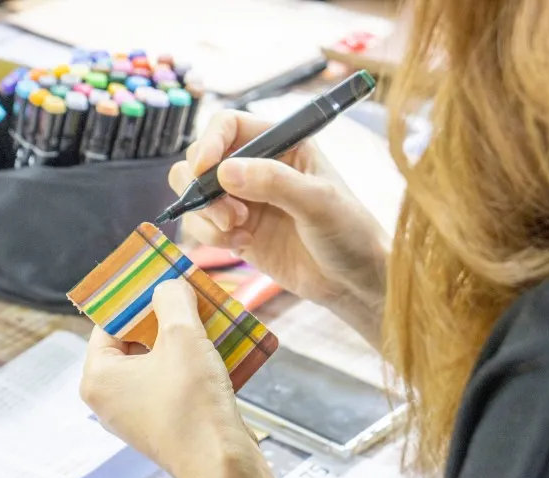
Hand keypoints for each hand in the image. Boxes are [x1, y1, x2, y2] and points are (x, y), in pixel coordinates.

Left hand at [80, 279, 255, 477]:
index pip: (109, 323)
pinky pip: (170, 383)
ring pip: (156, 362)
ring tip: (205, 317)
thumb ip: (171, 300)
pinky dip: (189, 364)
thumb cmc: (193, 402)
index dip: (136, 300)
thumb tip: (167, 285)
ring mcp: (135, 415)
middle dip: (162, 318)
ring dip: (181, 339)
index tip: (160, 281)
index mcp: (98, 377)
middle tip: (186, 295)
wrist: (223, 466)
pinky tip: (216, 349)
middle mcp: (109, 399)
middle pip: (133, 342)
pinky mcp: (162, 426)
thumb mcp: (182, 336)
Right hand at [170, 110, 389, 311]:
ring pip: (195, 194)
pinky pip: (201, 226)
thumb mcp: (319, 201)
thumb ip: (274, 182)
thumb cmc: (349, 231)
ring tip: (237, 231)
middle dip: (202, 186)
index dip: (209, 142)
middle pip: (200, 158)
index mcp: (280, 143)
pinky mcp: (234, 231)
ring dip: (206, 215)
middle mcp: (256, 167)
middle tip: (228, 214)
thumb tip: (224, 171)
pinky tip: (242, 245)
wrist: (353, 281)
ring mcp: (242, 200)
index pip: (228, 126)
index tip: (203, 169)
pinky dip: (211, 236)